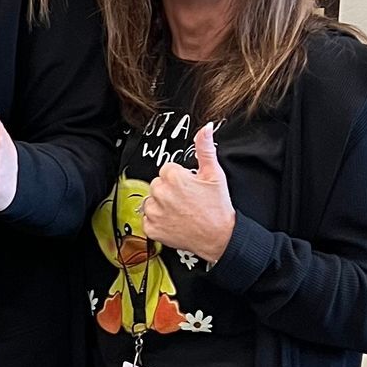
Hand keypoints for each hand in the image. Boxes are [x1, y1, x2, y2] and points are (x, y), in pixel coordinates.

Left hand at [142, 123, 235, 260]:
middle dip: (169, 190)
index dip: (179, 178)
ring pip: (151, 201)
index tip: (189, 186)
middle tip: (187, 199)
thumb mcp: (214, 174)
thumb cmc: (217, 208)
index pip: (167, 169)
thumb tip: (205, 129)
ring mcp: (155, 212)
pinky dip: (158, 221)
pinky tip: (174, 221)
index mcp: (174, 177)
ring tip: (181, 211)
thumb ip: (205, 149)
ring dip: (162, 205)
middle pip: (158, 184)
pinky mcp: (152, 228)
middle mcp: (161, 193)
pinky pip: (148, 219)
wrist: (219, 237)